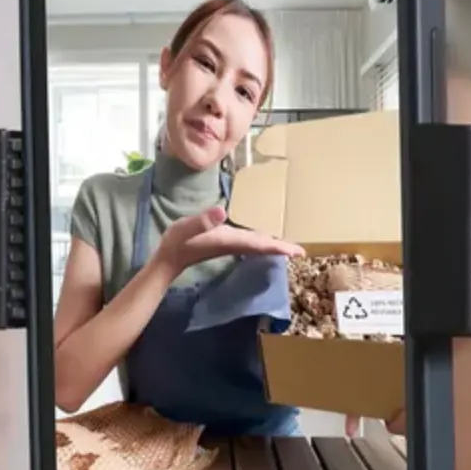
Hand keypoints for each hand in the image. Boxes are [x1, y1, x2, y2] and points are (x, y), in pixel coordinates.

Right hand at [153, 205, 303, 274]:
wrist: (168, 257)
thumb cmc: (177, 241)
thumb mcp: (187, 227)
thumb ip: (203, 221)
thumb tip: (222, 211)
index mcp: (230, 240)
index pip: (260, 244)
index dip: (278, 247)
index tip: (296, 252)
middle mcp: (235, 244)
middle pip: (264, 247)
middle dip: (282, 249)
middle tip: (302, 252)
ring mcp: (231, 244)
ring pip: (259, 246)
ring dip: (275, 246)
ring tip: (291, 246)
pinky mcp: (226, 242)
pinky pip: (251, 243)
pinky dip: (263, 241)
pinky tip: (267, 237)